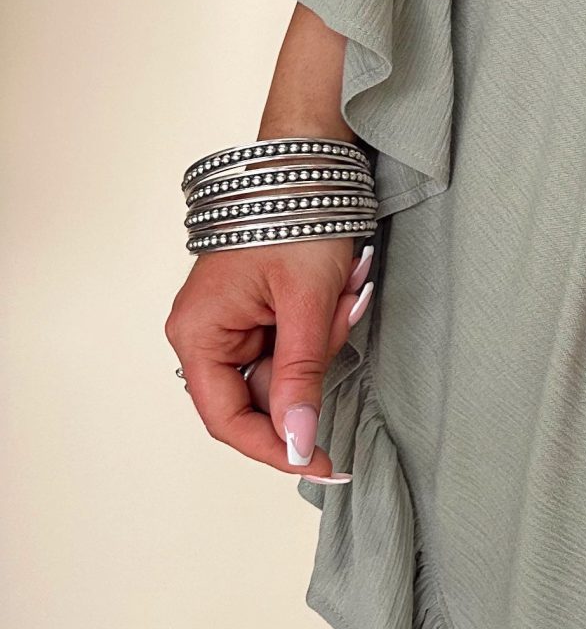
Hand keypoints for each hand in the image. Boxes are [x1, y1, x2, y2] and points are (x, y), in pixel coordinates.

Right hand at [166, 238, 375, 480]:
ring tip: (344, 288)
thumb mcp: (306, 302)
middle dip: (314, 367)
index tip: (322, 464)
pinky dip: (325, 325)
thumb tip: (297, 440)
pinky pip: (295, 344)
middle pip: (263, 395)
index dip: (275, 448)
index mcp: (198, 335)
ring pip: (288, 370)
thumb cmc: (294, 219)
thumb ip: (300, 375)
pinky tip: (341, 289)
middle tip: (344, 315)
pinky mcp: (259, 315)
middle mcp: (206, 335)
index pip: (229, 419)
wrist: (304, 164)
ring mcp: (232, 325)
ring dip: (326, 338)